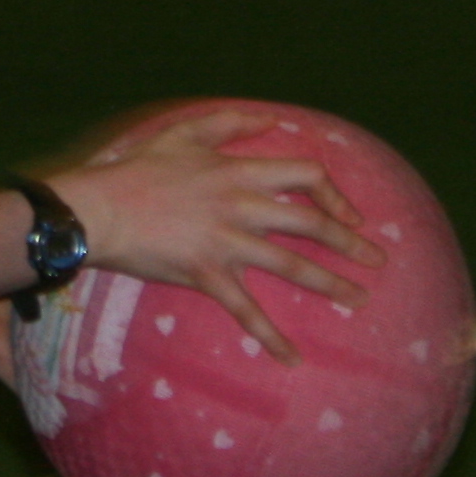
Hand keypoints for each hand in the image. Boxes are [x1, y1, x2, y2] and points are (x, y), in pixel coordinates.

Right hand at [59, 107, 381, 363]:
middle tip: (376, 261)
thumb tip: (272, 119)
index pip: (306, 175)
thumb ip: (230, 122)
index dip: (336, 195)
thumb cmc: (137, 169)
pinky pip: (246, 311)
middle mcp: (240, 205)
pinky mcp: (205, 275)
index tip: (350, 214)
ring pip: (291, 265)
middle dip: (350, 243)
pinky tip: (292, 357)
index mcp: (238, 170)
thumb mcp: (184, 132)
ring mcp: (225, 242)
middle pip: (311, 222)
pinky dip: (271, 337)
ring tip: (359, 301)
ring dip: (331, 285)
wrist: (99, 209)